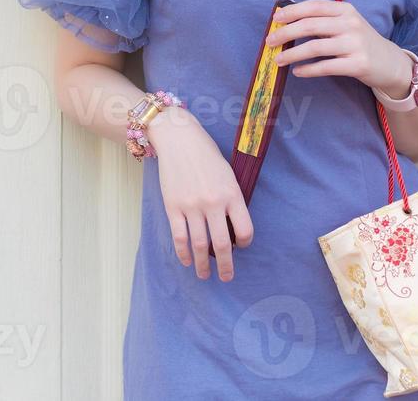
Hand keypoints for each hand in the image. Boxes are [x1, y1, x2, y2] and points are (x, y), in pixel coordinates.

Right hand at [146, 107, 253, 281]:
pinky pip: (179, 236)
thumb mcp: (228, 174)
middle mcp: (213, 203)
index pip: (245, 229)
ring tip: (204, 275)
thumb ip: (232, 199)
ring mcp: (191, 206)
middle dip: (226, 266)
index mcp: (231, 194)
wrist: (179, 139)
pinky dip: (183, 252)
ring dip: (203, 265)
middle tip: (227, 277)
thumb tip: (232, 227)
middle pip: (222, 244)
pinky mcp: (173, 206)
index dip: (244, 242)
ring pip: (199, 245)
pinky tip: (187, 261)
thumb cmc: (206, 155)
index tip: (240, 246)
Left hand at [264, 0, 412, 97]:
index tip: (275, 19)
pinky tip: (297, 71)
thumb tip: (285, 19)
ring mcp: (355, 44)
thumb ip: (322, 20)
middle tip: (270, 41)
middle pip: (310, 25)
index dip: (292, 11)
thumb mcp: (346, 24)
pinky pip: (325, 66)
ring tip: (278, 60)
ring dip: (292, 54)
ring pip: (314, 47)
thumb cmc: (360, 41)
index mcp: (345, 10)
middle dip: (285, 33)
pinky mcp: (358, 64)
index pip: (313, 6)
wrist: (390, 62)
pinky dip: (308, 69)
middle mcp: (351, 24)